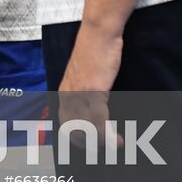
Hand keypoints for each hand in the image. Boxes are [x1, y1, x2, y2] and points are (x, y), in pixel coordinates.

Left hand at [57, 26, 123, 151]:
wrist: (98, 33)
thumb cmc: (95, 50)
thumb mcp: (84, 74)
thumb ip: (84, 89)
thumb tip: (92, 105)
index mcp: (64, 91)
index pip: (64, 122)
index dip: (75, 137)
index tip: (91, 144)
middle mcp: (68, 95)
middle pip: (72, 130)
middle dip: (88, 144)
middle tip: (104, 148)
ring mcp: (79, 94)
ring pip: (86, 129)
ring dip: (101, 142)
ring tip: (116, 144)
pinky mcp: (93, 91)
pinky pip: (98, 120)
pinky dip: (107, 133)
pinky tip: (117, 137)